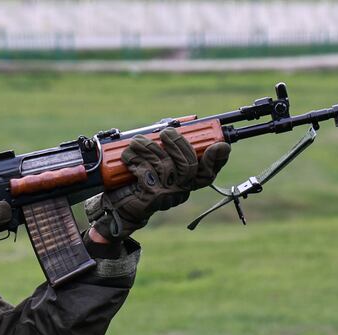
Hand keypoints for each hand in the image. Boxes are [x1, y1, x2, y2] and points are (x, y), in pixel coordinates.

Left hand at [85, 128, 230, 239]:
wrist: (117, 206)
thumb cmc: (136, 181)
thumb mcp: (153, 162)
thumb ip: (165, 148)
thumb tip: (172, 126)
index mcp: (186, 182)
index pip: (208, 172)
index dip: (217, 160)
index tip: (220, 146)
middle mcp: (180, 190)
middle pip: (189, 166)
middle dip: (178, 144)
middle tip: (166, 132)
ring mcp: (167, 195)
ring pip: (166, 167)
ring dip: (150, 149)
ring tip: (137, 141)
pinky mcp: (151, 197)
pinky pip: (148, 174)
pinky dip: (137, 160)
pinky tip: (129, 155)